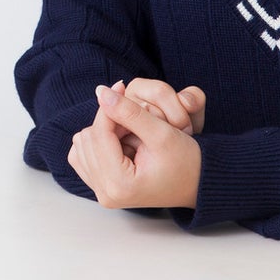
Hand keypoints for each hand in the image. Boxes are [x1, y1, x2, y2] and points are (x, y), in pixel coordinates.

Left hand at [68, 84, 201, 209]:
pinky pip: (83, 155)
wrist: (197, 184)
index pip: (98, 133)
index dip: (108, 106)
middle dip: (108, 122)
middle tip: (133, 117)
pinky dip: (99, 143)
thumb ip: (129, 111)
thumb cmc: (187, 163)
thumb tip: (101, 91)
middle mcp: (106, 194)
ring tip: (130, 132)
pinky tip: (121, 142)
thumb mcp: (161, 133)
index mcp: (120, 184)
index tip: (120, 86)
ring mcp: (102, 193)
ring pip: (82, 145)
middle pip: (87, 139)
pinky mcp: (102, 188)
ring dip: (103, 132)